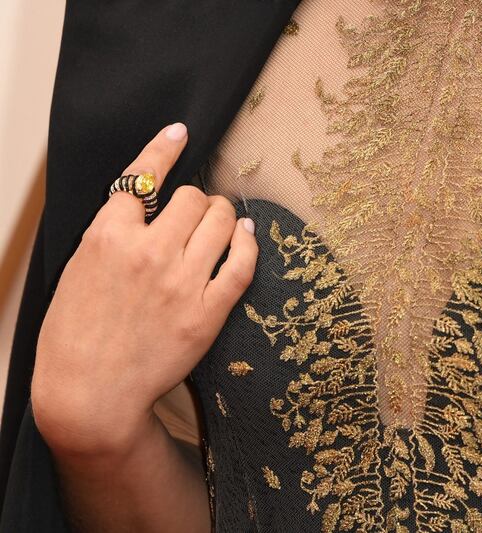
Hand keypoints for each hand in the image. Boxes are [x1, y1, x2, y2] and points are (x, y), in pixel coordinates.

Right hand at [31, 123, 257, 454]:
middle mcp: (147, 253)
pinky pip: (243, 263)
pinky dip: (249, 242)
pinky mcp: (207, 312)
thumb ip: (111, 233)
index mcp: (107, 238)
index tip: (180, 132)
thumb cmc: (74, 334)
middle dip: (196, 199)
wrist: (89, 393)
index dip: (163, 149)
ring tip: (219, 223)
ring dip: (223, 215)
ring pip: (221, 220)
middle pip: (191, 196)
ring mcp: (181, 283)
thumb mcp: (77, 270)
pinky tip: (246, 235)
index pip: (142, 176)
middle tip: (195, 212)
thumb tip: (144, 204)